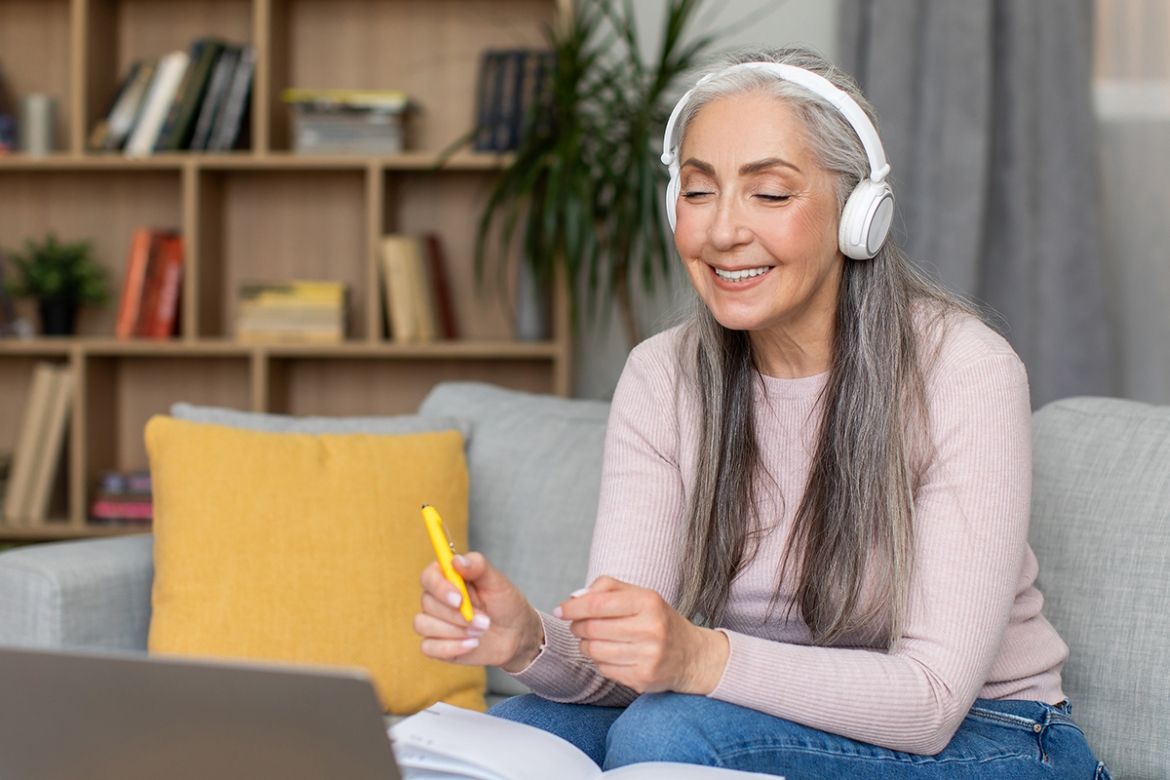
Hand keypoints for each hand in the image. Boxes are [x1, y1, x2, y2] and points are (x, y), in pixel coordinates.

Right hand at [414, 552, 543, 671]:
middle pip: (427, 603)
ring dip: (455, 631)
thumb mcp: (497, 582)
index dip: (439, 588)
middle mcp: (437, 598)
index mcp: (448, 578)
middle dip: (456, 615)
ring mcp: (434, 622)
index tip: (459, 599)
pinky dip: (451, 647)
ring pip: (423, 625)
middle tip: (484, 621)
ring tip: (480, 632)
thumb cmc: (505, 604)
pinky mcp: (436, 644)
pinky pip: (428, 647)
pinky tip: (472, 644)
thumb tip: (456, 560)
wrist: (515, 635)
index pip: (428, 576)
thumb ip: (478, 566)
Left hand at [555, 576, 728, 694]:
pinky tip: (612, 654)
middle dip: (578, 627)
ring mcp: (648, 657)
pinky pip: (604, 669)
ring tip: (595, 639)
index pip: (599, 603)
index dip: (573, 607)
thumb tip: (574, 599)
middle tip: (579, 625)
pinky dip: (600, 662)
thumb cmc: (659, 621)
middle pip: (592, 628)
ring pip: (594, 651)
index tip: (560, 610)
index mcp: (649, 603)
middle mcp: (651, 629)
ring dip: (586, 645)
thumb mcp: (640, 595)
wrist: (691, 656)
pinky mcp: (643, 679)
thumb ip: (607, 588)